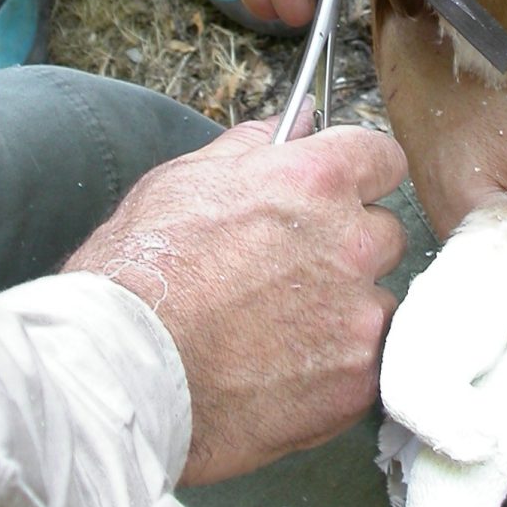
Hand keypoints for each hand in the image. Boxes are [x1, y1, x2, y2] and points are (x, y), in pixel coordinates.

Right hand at [62, 115, 406, 483]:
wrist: (121, 368)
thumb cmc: (139, 271)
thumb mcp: (183, 180)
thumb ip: (251, 147)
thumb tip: (293, 125)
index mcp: (315, 181)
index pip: (383, 159)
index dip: (361, 176)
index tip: (343, 194)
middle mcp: (350, 242)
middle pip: (385, 233)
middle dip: (350, 247)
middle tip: (293, 272)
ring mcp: (358, 315)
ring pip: (379, 303)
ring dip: (346, 312)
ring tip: (280, 333)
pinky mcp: (354, 381)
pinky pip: (369, 365)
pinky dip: (337, 369)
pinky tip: (286, 373)